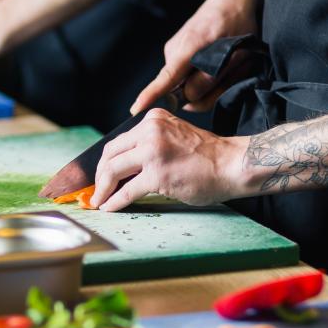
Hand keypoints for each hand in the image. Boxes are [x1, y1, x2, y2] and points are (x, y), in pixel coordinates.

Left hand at [90, 108, 247, 210]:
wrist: (232, 164)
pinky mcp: (157, 174)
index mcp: (152, 120)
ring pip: (113, 171)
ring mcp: (153, 152)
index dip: (104, 161)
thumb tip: (122, 169)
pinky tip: (109, 208)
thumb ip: (149, 145)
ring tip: (98, 200)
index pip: (119, 141)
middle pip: (110, 155)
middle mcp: (150, 131)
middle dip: (99, 175)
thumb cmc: (207, 156)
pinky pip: (127, 191)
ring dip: (102, 189)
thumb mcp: (173, 137)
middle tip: (95, 190)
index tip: (98, 174)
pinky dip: (115, 201)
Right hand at [130, 0, 257, 114]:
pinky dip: (204, 76)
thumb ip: (212, 79)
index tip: (135, 109)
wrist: (230, 0)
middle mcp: (174, 51)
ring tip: (228, 65)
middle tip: (232, 74)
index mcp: (187, 48)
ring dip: (209, 84)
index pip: (166, 78)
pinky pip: (187, 77)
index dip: (151, 95)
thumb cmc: (237, 25)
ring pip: (187, 85)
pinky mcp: (177, 54)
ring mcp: (173, 52)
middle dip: (207, 92)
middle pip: (183, 92)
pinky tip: (219, 62)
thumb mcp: (235, 54)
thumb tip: (188, 98)